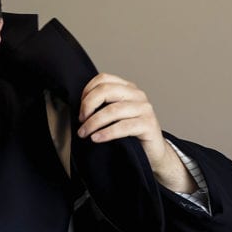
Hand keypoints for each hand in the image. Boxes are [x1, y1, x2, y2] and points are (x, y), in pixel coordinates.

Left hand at [76, 73, 195, 192]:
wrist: (152, 152)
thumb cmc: (130, 134)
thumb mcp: (115, 116)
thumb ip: (102, 106)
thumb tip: (79, 108)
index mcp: (128, 88)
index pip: (103, 79)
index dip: (87, 92)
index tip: (81, 110)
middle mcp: (137, 95)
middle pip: (106, 91)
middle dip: (88, 106)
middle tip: (81, 121)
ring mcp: (144, 109)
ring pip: (113, 110)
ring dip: (94, 122)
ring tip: (84, 133)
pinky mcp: (148, 124)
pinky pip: (123, 127)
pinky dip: (106, 133)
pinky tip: (96, 138)